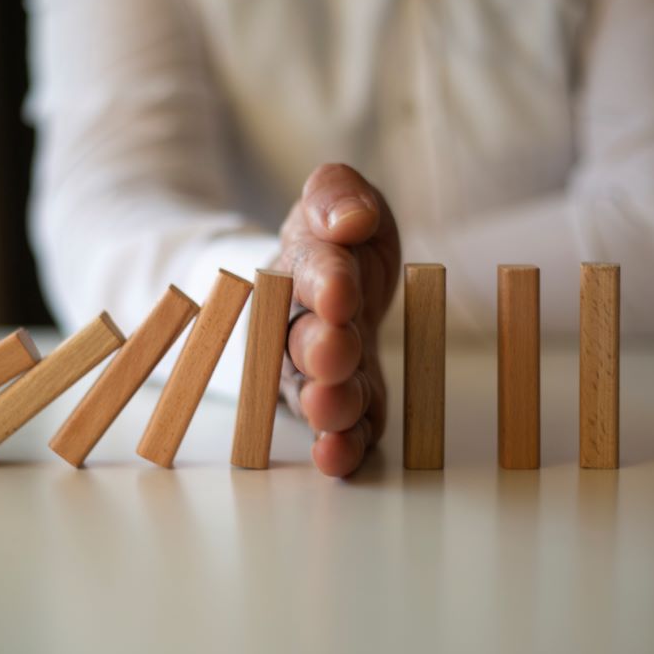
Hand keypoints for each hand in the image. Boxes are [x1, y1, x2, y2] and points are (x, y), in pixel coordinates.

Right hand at [272, 163, 400, 475]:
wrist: (330, 278)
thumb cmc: (335, 238)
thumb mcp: (337, 197)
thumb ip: (337, 195)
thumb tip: (352, 218)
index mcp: (302, 266)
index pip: (312, 269)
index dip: (325, 280)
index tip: (341, 291)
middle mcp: (300, 323)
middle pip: (304, 338)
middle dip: (319, 348)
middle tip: (333, 355)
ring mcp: (318, 370)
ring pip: (316, 389)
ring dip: (326, 403)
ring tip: (331, 413)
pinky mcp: (346, 402)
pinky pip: (345, 426)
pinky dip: (342, 445)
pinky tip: (340, 458)